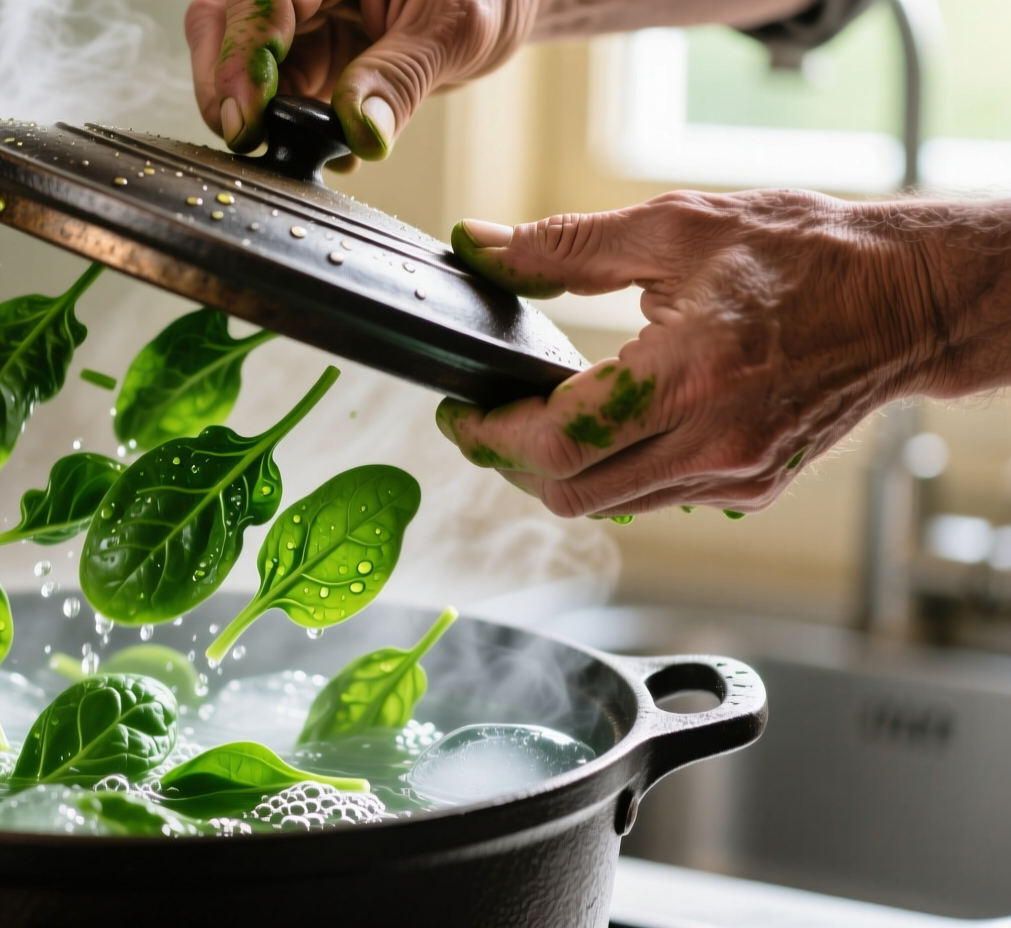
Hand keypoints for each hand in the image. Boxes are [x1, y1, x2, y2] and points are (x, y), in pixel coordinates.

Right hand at [184, 0, 538, 158]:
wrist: (507, 2)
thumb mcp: (455, 28)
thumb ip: (399, 78)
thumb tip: (358, 131)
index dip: (240, 57)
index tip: (245, 118)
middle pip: (224, 21)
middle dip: (224, 84)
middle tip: (243, 139)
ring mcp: (303, 17)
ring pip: (241, 61)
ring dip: (255, 111)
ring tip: (289, 150)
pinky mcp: (311, 52)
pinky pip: (277, 90)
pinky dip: (287, 124)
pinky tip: (322, 150)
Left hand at [434, 189, 1008, 518]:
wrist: (907, 298)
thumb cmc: (807, 255)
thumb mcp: (676, 227)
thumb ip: (566, 247)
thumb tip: (482, 248)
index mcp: (691, 376)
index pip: (557, 443)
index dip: (490, 438)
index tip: (460, 416)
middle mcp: (715, 441)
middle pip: (571, 493)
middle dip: (512, 463)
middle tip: (487, 421)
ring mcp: (738, 475)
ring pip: (610, 505)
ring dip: (561, 470)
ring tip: (544, 416)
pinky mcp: (753, 488)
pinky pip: (656, 497)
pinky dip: (616, 471)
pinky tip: (614, 426)